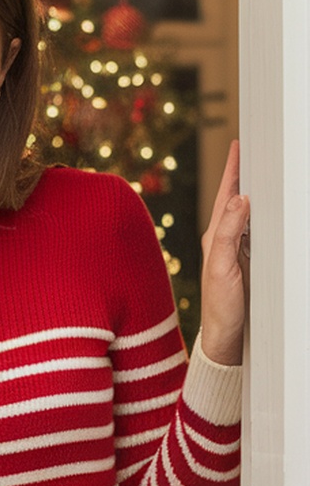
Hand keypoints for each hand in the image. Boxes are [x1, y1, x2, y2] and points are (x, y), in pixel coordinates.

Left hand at [199, 138, 248, 365]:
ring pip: (248, 214)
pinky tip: (270, 211)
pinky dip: (264, 216)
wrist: (226, 341)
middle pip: (237, 198)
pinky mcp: (248, 263)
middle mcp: (224, 239)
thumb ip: (228, 232)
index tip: (240, 145)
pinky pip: (257, 231)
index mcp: (214, 236)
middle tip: (254, 150)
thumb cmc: (221, 308)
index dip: (234, 169)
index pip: (226, 194)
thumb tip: (240, 198)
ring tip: (263, 172)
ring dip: (255, 193)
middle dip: (245, 174)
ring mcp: (236, 251)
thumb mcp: (222, 267)